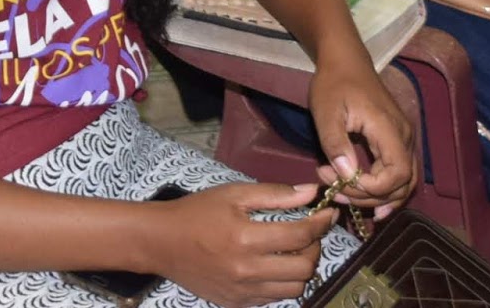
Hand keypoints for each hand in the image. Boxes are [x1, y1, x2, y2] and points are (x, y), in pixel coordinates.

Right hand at [143, 182, 335, 307]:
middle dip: (314, 247)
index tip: (329, 213)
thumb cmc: (196, 212)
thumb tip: (311, 193)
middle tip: (308, 233)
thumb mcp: (232, 193)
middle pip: (304, 267)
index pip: (300, 235)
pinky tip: (273, 266)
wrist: (161, 242)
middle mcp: (247, 270)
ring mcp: (243, 291)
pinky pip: (274, 298)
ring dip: (302, 268)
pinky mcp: (237, 303)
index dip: (320, 223)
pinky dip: (282, 282)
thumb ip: (274, 194)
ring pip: (294, 288)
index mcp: (246, 238)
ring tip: (292, 251)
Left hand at [307, 52, 416, 217]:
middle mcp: (404, 137)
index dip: (373, 188)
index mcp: (389, 129)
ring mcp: (404, 139)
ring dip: (378, 197)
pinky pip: (399, 173)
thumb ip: (336, 143)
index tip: (341, 183)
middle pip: (403, 183)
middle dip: (370, 197)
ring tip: (347, 198)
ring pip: (404, 182)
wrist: (345, 62)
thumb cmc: (334, 84)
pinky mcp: (397, 141)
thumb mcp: (326, 111)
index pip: (397, 174)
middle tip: (336, 192)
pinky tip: (369, 201)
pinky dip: (386, 190)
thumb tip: (346, 175)